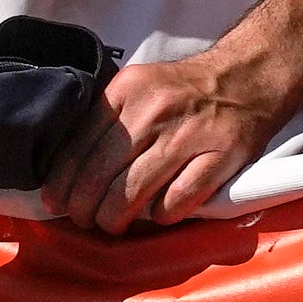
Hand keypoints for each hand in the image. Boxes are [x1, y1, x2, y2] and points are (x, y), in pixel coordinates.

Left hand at [53, 42, 293, 233]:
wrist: (248, 78)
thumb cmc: (184, 91)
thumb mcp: (139, 88)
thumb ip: (106, 119)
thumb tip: (68, 171)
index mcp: (127, 90)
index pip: (79, 146)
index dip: (62, 182)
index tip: (55, 202)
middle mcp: (155, 110)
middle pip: (101, 173)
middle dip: (84, 207)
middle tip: (83, 219)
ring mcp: (190, 134)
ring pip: (133, 192)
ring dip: (114, 217)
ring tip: (111, 223)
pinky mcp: (221, 156)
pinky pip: (178, 201)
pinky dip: (161, 215)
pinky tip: (157, 214)